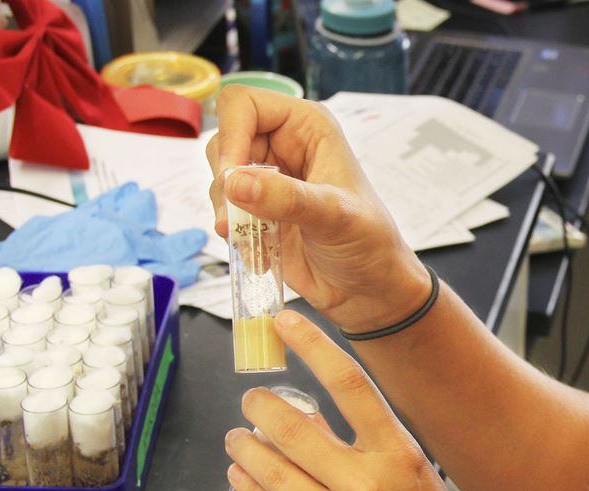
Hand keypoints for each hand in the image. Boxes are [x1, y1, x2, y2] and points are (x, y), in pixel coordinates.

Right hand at [205, 85, 429, 332]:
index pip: (242, 104)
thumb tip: (235, 182)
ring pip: (219, 178)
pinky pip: (224, 210)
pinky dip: (232, 232)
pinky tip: (258, 253)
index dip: (231, 136)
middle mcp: (283, 145)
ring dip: (227, 211)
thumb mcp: (334, 217)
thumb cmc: (369, 244)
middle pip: (223, 141)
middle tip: (240, 218)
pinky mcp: (258, 210)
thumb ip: (287, 198)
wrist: (370, 289)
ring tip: (253, 239)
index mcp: (307, 126)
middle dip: (225, 182)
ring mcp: (268, 179)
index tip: (232, 180)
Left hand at [223, 309, 543, 490]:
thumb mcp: (424, 484)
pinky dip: (250, 488)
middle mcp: (367, 484)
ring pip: (270, 469)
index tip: (287, 323)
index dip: (313, 346)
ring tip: (237, 439)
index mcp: (401, 457)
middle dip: (261, 407)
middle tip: (251, 399)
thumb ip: (378, 453)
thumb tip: (332, 425)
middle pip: (294, 426)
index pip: (349, 384)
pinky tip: (244, 477)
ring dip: (245, 448)